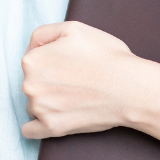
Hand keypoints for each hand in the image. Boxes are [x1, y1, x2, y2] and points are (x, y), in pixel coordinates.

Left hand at [20, 21, 144, 138]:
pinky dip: (36, 127)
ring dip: (47, 101)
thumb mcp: (73, 28)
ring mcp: (40, 108)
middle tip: (74, 78)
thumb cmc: (105, 56)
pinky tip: (45, 121)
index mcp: (32, 60)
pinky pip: (31, 131)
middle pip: (32, 81)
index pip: (33, 59)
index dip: (51, 58)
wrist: (129, 88)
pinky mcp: (52, 128)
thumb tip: (32, 47)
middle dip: (48, 79)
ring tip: (74, 96)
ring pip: (35, 103)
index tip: (68, 62)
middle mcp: (30, 85)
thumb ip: (44, 33)